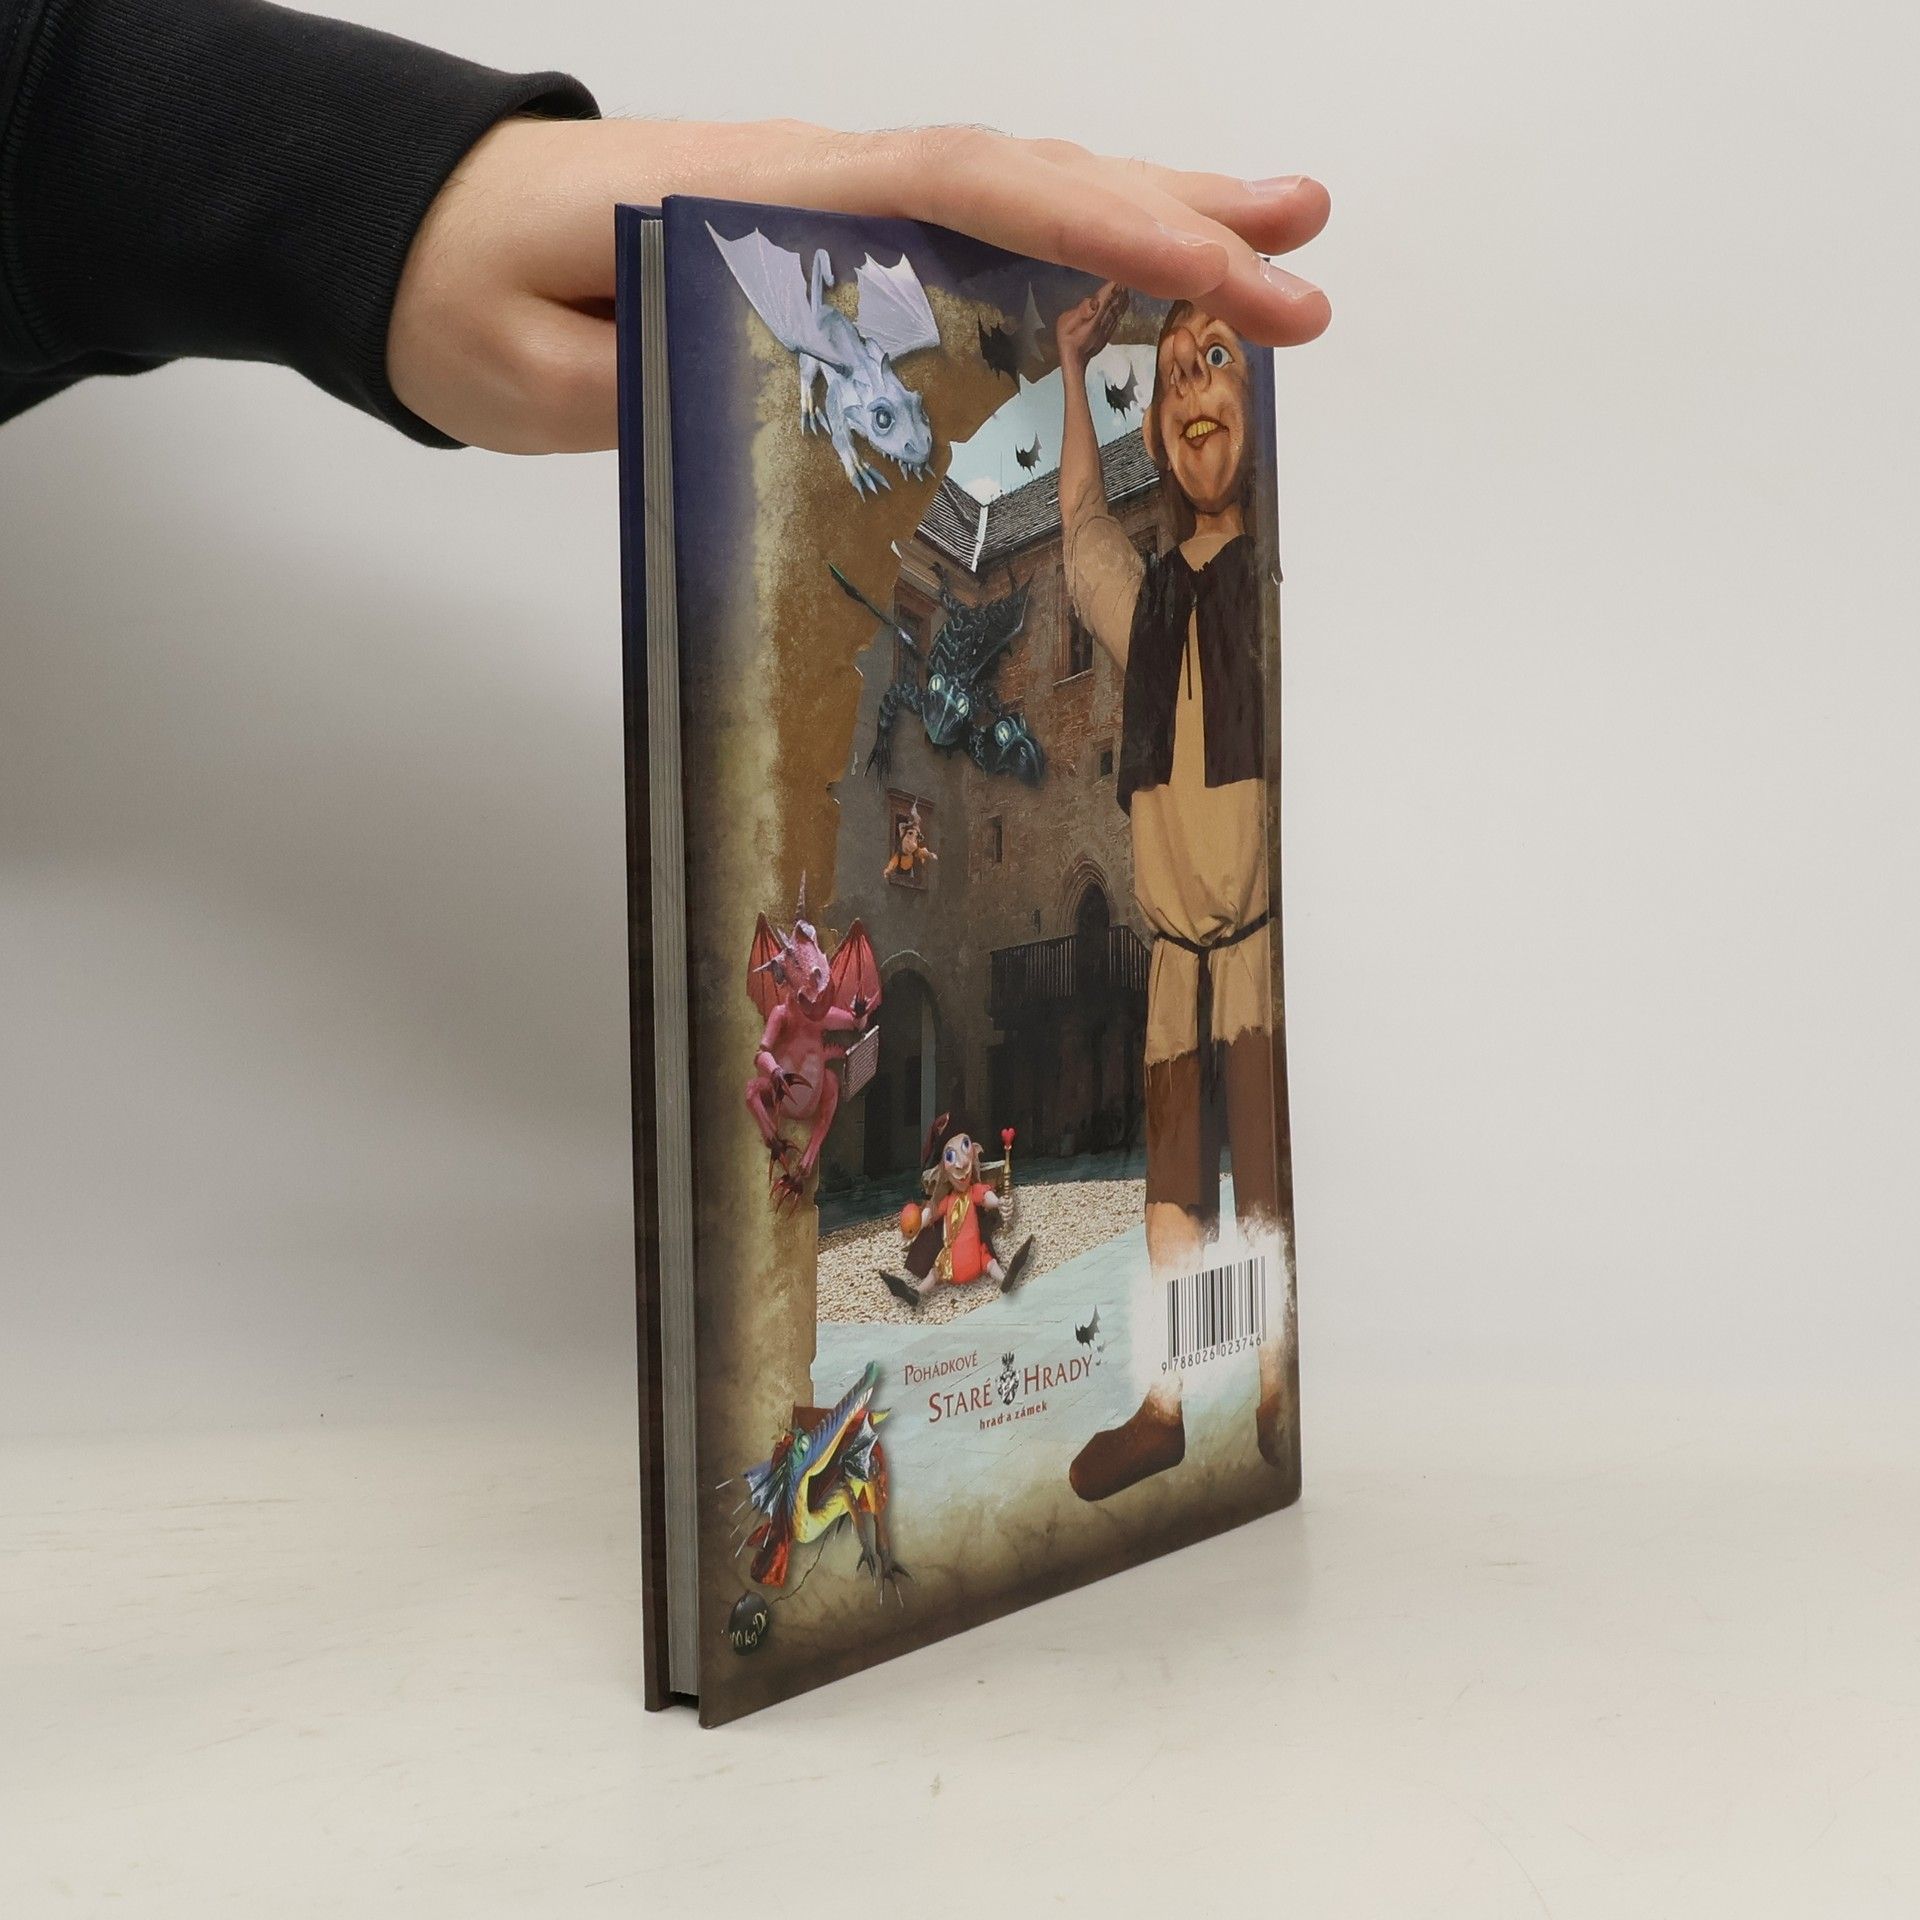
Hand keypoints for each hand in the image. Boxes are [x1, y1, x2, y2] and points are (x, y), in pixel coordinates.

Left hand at [389, 118, 1330, 452]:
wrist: (408, 233)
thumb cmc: (460, 288)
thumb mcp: (536, 366)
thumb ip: (662, 383)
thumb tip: (799, 394)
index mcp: (763, 201)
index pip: (964, 194)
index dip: (1098, 228)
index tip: (1214, 273)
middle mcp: (819, 186)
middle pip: (1025, 179)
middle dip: (1174, 221)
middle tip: (1303, 267)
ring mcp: (830, 209)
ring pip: (1013, 198)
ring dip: (1148, 220)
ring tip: (1274, 248)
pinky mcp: (826, 249)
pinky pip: (970, 241)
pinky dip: (1064, 254)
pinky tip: (1130, 285)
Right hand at [1055, 281, 1129, 375]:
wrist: (1075, 361)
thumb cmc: (1067, 339)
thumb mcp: (1066, 323)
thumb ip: (1080, 311)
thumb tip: (1092, 301)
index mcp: (1094, 315)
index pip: (1106, 297)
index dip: (1113, 286)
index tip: (1120, 274)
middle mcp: (1103, 320)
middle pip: (1115, 302)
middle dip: (1120, 289)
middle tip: (1127, 275)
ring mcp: (1107, 327)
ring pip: (1118, 309)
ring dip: (1123, 297)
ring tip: (1127, 286)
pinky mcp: (1108, 333)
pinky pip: (1118, 317)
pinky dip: (1122, 308)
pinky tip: (1124, 303)